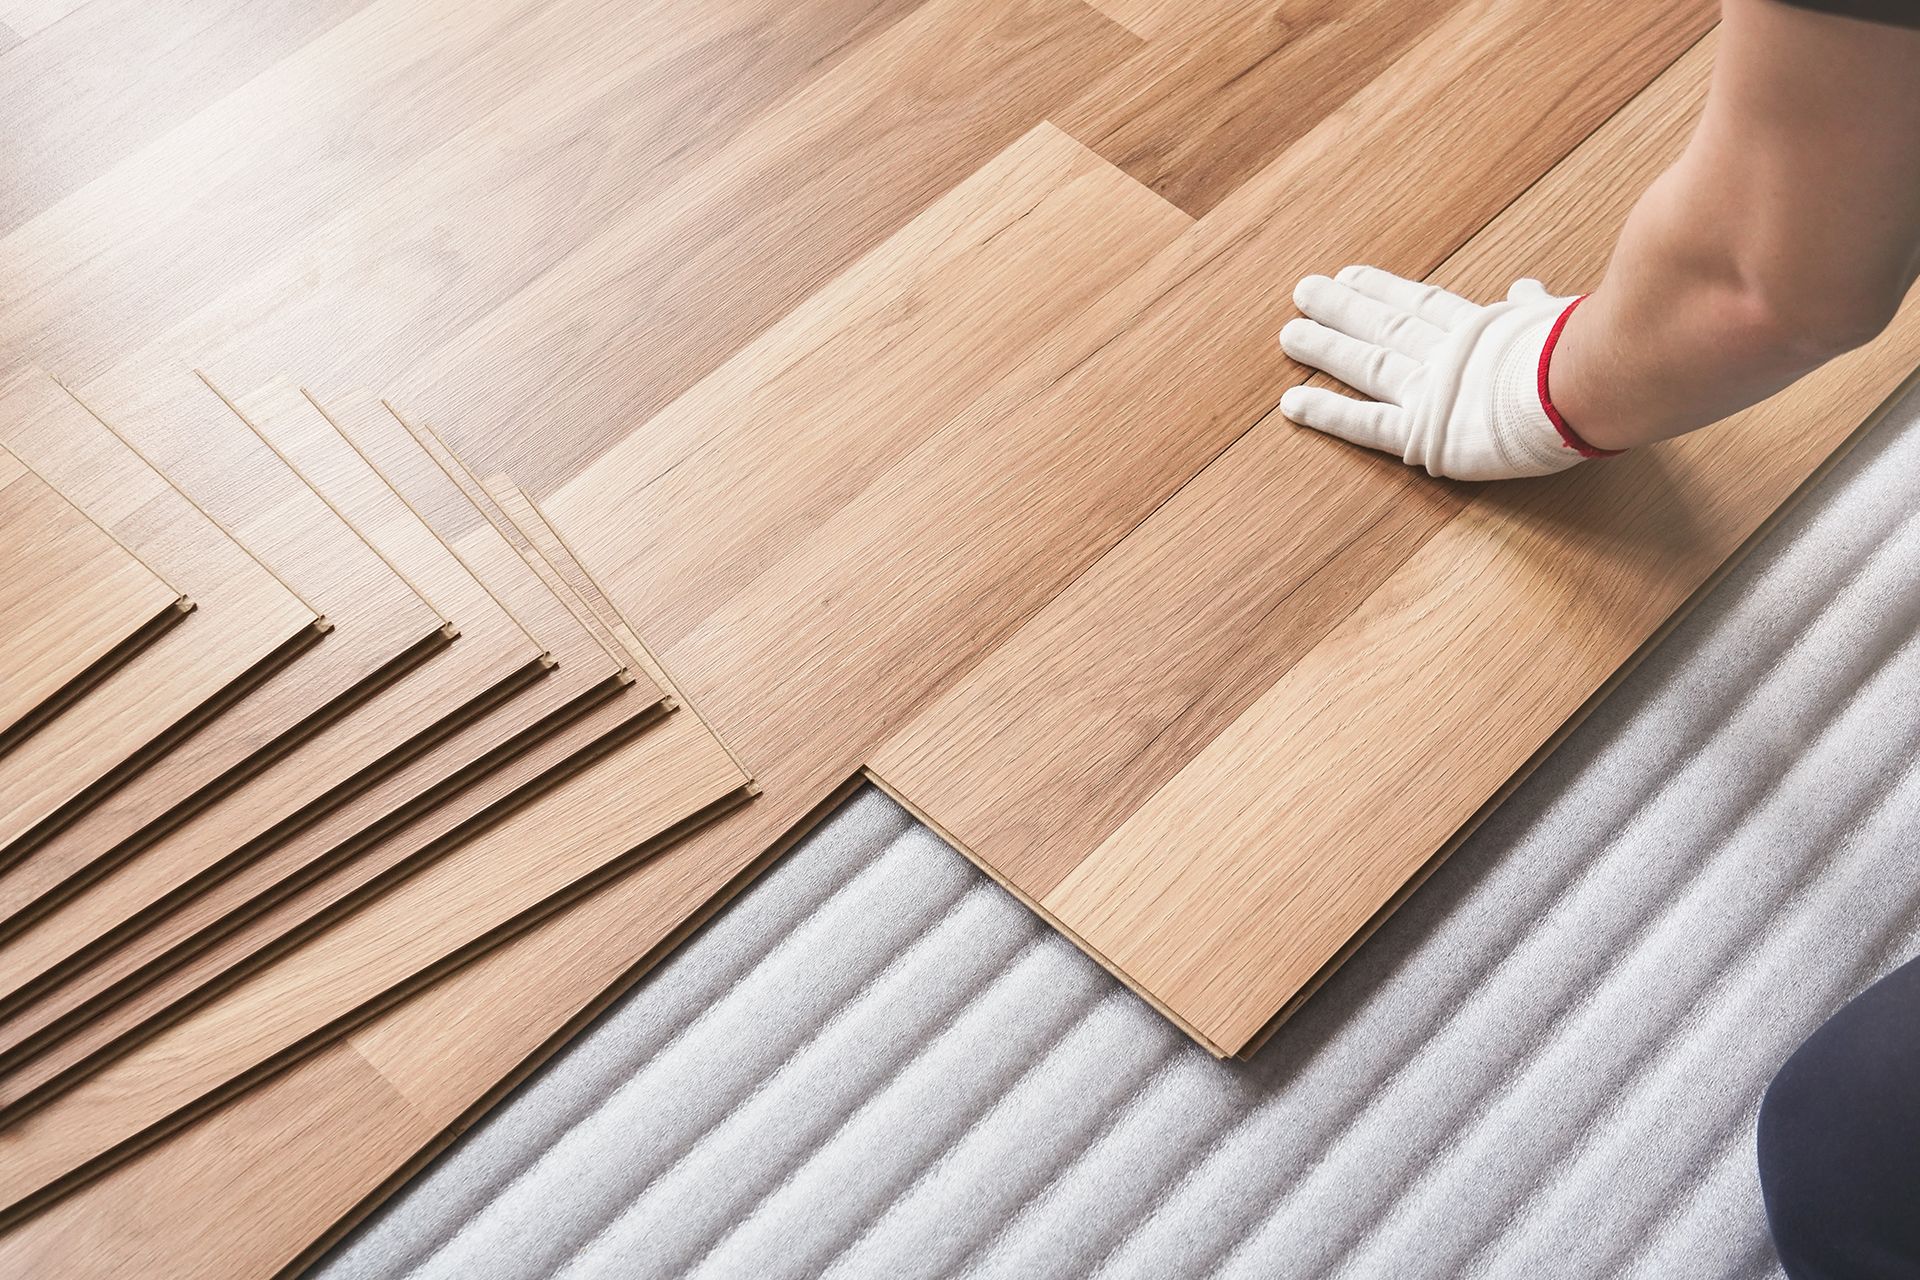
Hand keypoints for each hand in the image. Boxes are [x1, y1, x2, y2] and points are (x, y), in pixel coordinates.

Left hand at [1278, 265, 1617, 480]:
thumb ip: (1535, 308)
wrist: (1590, 382)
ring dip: (1325, 349)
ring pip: (1366, 364)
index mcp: (1481, 330)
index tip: (1351, 275)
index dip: (1384, 289)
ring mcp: (1431, 391)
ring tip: (1288, 334)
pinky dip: (1327, 413)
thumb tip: (1528, 286)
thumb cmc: (1589, 353)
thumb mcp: (1559, 318)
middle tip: (1304, 290)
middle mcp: (1446, 354)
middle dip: (1342, 309)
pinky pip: (1365, 423)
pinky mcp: (1424, 432)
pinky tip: (1291, 403)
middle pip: (1384, 325)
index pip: (1421, 303)